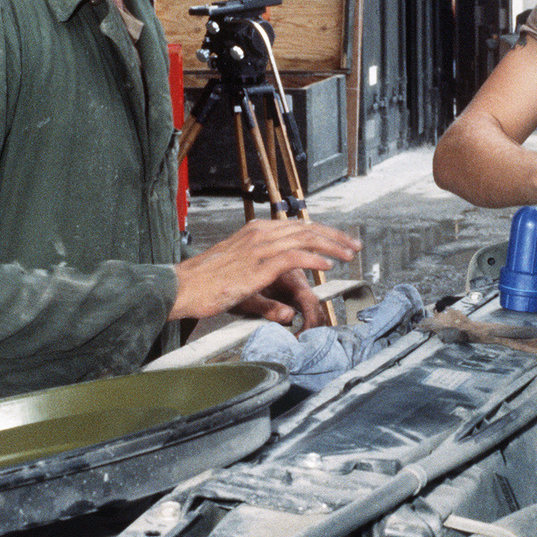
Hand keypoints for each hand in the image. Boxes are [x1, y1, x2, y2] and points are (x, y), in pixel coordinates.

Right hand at [170, 218, 359, 320]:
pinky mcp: (257, 264)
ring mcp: (259, 247)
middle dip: (334, 236)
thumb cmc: (207, 285)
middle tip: (354, 246)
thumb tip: (288, 310)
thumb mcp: (243, 281)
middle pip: (306, 229)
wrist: (182, 287)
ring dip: (331, 246)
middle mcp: (259, 234)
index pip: (297, 227)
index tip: (340, 241)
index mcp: (256, 232)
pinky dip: (313, 258)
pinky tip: (327, 264)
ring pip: (304, 239)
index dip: (323, 233)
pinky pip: (292, 257)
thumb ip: (267, 293)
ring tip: (348, 254)